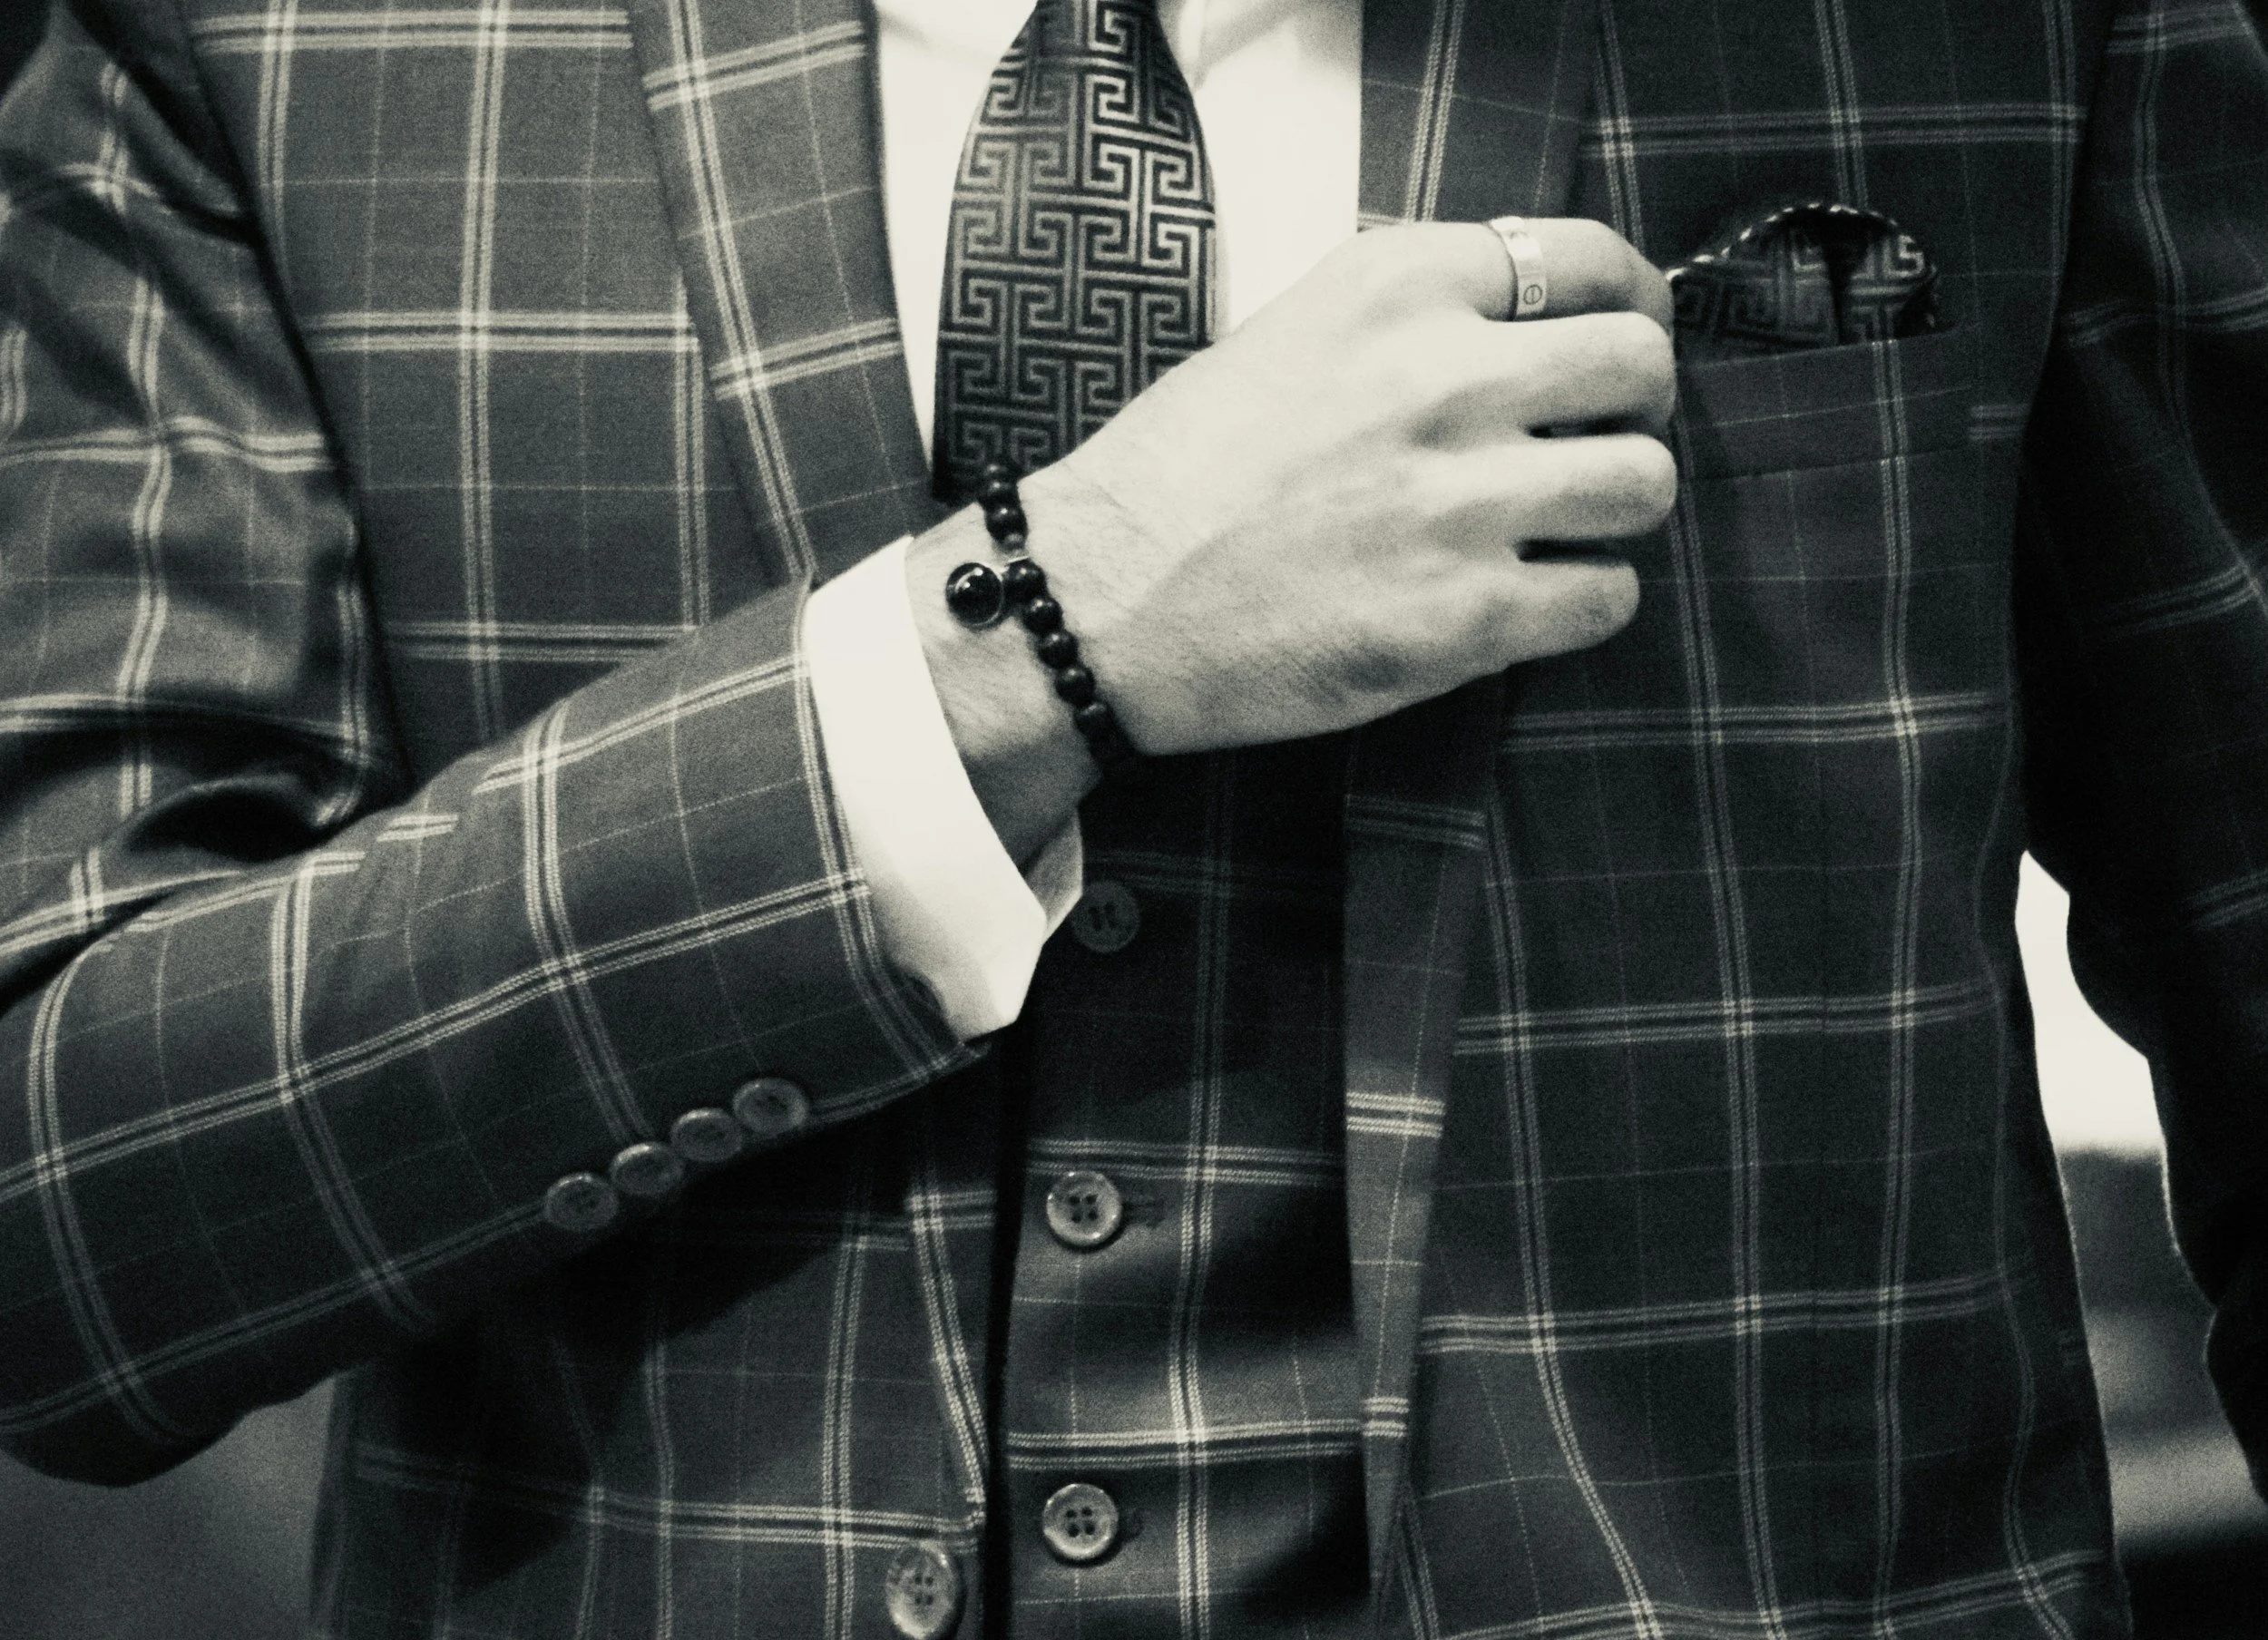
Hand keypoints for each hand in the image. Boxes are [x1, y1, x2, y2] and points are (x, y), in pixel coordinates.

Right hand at [909, 220, 1674, 854]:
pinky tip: (1532, 600)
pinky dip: (1586, 601)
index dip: (1628, 302)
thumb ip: (1412, 312)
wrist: (1099, 602)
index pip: (1588, 260)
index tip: (1623, 334)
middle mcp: (1441, 380)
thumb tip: (1529, 319)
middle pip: (1640, 368)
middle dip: (1636, 407)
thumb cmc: (1180, 473)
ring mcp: (1460, 504)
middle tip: (1599, 439)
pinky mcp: (1465, 619)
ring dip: (1616, 510)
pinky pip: (1608, 598)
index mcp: (1396, 288)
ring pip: (1642, 485)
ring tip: (1563, 529)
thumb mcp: (1289, 330)